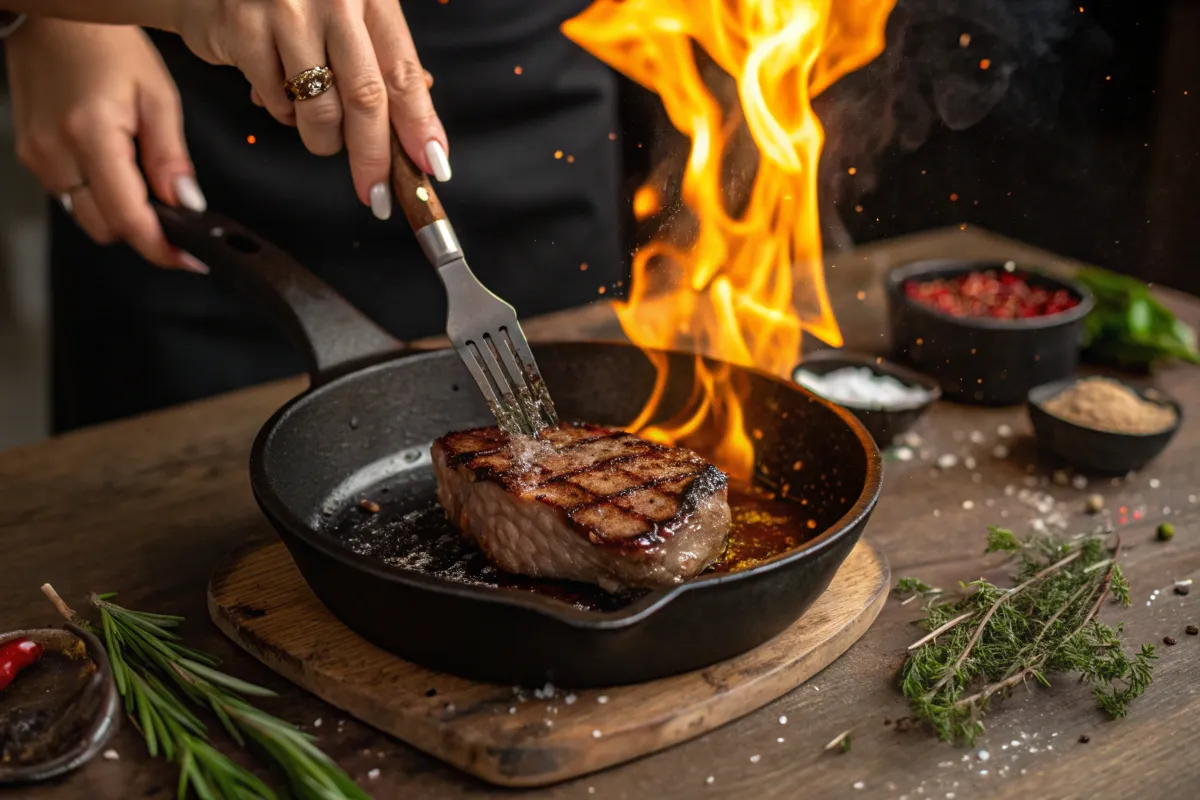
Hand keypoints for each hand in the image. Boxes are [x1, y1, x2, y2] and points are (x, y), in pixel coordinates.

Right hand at [6, 19, 207, 271]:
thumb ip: (171, 158)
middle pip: (105, 228)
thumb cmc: (104, 45)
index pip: (129, 219)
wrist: (52, 20)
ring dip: (119, 214)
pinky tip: (118, 171)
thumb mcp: (157, 97)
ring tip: (146, 186)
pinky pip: (70, 195)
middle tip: (177, 220)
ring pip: (85, 216)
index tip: (190, 260)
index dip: (163, 249)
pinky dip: (99, 196)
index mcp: (91, 137)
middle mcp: (55, 154)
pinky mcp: (30, 154)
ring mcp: (37, 156)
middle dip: (144, 232)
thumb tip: (188, 204)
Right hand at [173, 0, 449, 220]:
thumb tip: (416, 129)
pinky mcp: (243, 28)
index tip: (432, 165)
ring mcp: (286, 12)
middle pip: (366, 99)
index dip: (420, 126)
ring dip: (324, 139)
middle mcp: (334, 0)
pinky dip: (283, 112)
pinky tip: (279, 91)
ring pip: (320, 110)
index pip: (403, 73)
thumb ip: (378, 57)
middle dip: (375, 158)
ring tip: (319, 129)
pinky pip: (274, 100)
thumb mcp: (348, 7)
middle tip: (378, 194)